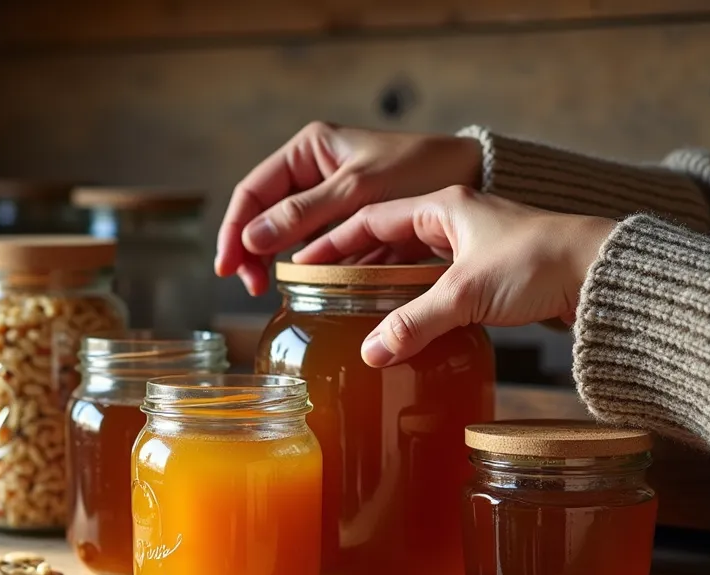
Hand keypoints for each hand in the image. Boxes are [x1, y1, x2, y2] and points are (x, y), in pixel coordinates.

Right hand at [215, 122, 482, 295]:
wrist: (482, 176)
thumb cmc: (425, 168)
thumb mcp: (359, 189)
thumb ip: (305, 214)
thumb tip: (251, 238)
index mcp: (309, 149)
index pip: (253, 190)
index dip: (235, 230)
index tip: (228, 266)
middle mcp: (316, 170)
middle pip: (266, 214)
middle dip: (253, 250)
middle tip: (250, 286)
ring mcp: (334, 197)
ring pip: (292, 234)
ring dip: (278, 262)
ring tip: (271, 292)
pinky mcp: (355, 221)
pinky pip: (322, 246)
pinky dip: (312, 267)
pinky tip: (306, 289)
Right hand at [293, 185, 614, 366]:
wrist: (606, 274)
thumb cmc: (540, 263)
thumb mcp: (467, 293)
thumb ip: (414, 323)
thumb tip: (370, 353)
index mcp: (444, 206)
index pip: (371, 218)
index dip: (334, 241)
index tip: (304, 262)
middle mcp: (459, 219)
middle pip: (390, 238)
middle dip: (355, 263)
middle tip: (323, 289)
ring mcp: (479, 245)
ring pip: (417, 262)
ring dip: (387, 282)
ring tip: (355, 307)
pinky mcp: (496, 272)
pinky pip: (442, 282)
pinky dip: (418, 297)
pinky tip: (407, 319)